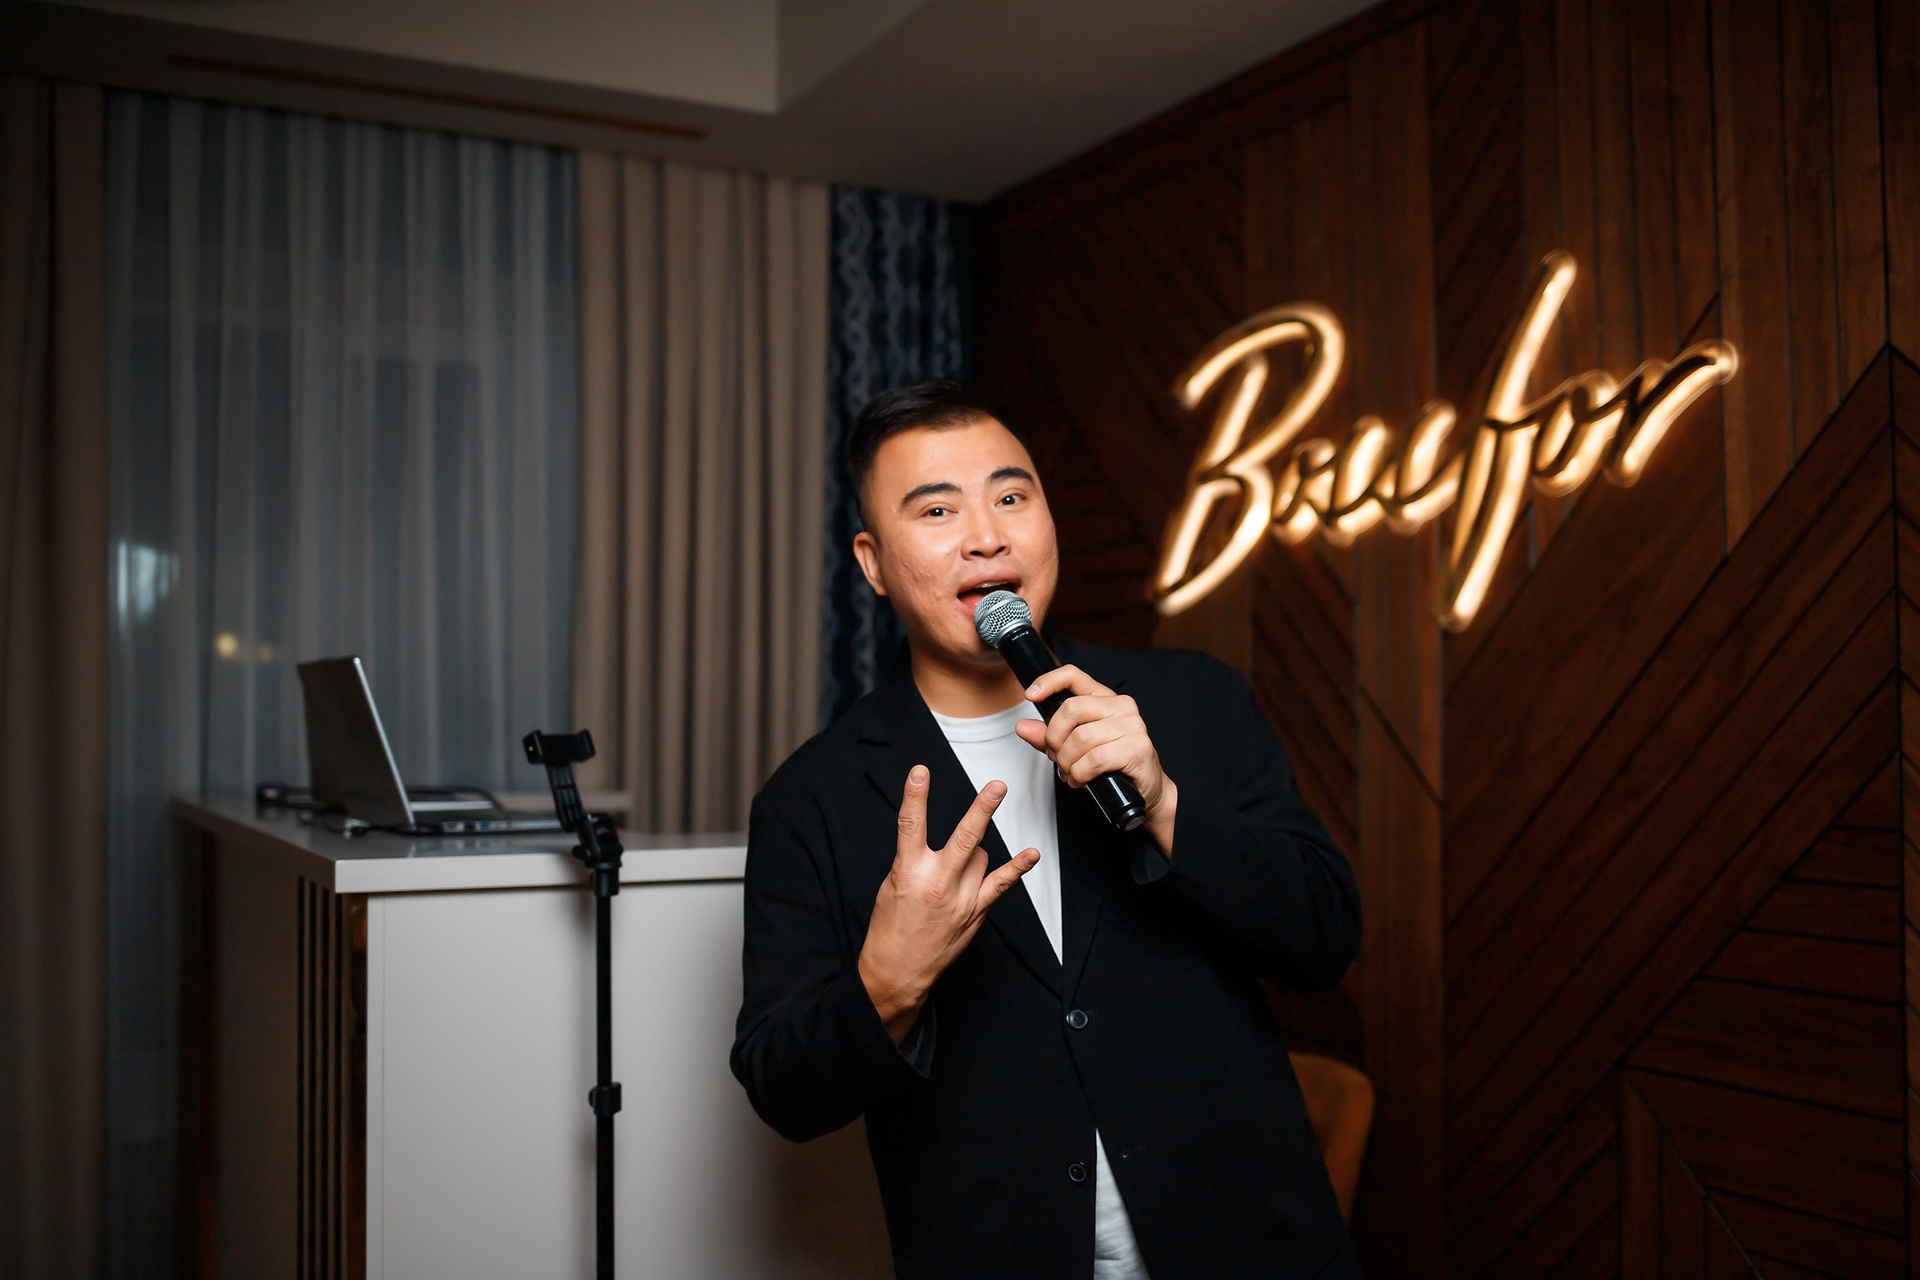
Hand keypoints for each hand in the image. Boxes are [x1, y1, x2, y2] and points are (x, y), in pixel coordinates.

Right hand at [858, 765, 1039, 1042]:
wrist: (897, 971)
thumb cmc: (890, 927)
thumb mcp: (891, 885)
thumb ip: (913, 860)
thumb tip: (936, 843)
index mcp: (908, 872)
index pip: (910, 824)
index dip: (915, 795)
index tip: (920, 771)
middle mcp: (937, 882)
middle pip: (966, 837)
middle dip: (983, 809)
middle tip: (997, 786)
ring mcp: (960, 899)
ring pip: (981, 855)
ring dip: (972, 852)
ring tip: (954, 869)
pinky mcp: (974, 913)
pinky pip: (1000, 884)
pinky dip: (1017, 868)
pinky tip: (1031, 854)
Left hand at [1016, 665, 1178, 856]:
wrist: (1146, 789)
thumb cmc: (1112, 764)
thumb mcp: (1075, 747)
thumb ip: (1049, 736)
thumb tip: (1022, 727)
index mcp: (1105, 699)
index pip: (1075, 675)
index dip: (1050, 681)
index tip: (1030, 695)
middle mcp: (1121, 706)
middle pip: (1071, 709)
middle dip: (1054, 739)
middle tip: (1056, 758)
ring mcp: (1132, 726)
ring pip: (1080, 738)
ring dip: (1067, 762)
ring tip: (1070, 773)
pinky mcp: (1136, 749)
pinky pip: (1093, 759)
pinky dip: (1079, 773)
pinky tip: (1081, 780)